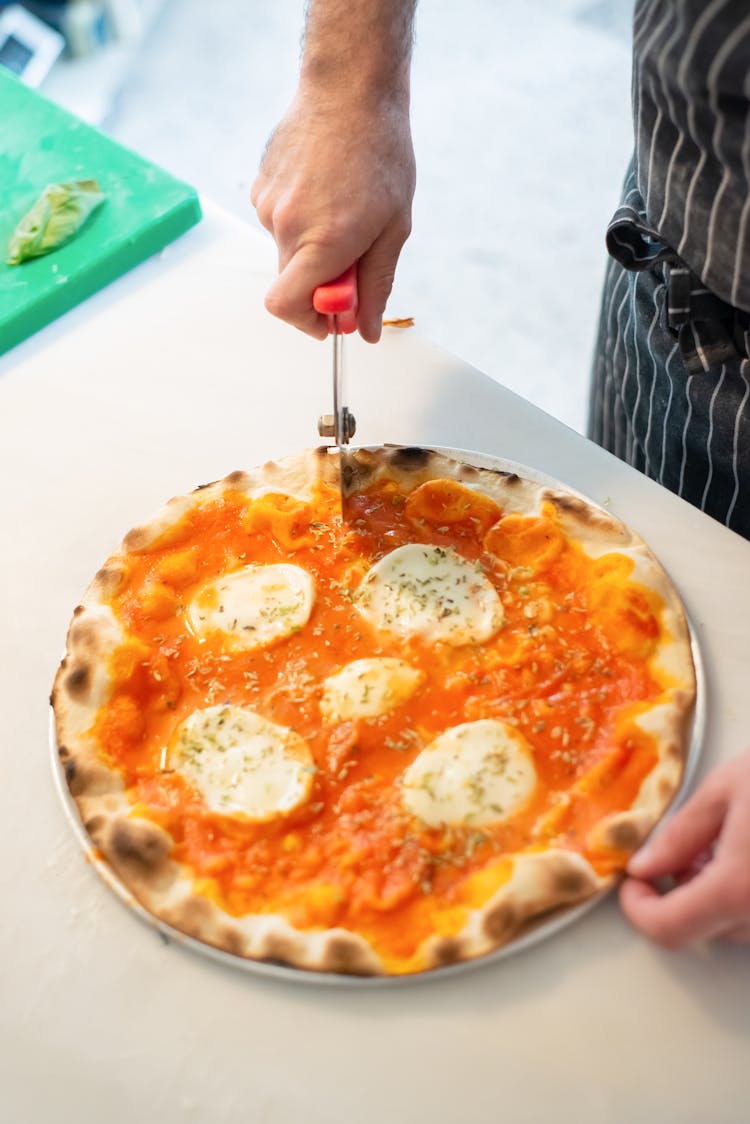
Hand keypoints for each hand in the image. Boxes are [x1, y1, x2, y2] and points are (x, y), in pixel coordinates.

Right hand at [251, 90, 414, 341]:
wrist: (349, 89)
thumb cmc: (379, 151)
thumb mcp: (393, 228)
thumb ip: (376, 285)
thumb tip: (367, 329)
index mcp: (322, 241)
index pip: (287, 306)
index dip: (309, 322)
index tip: (334, 316)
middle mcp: (287, 226)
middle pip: (290, 283)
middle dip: (320, 283)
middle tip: (354, 256)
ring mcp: (268, 205)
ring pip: (286, 251)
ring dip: (312, 246)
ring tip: (344, 207)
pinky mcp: (259, 186)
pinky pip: (278, 223)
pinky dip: (301, 221)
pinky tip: (325, 189)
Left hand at [619, 749, 749, 946]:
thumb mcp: (724, 790)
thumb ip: (679, 836)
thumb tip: (645, 867)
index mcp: (738, 888)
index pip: (669, 929)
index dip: (639, 909)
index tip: (635, 883)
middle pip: (706, 929)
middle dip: (684, 893)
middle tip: (688, 848)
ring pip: (741, 928)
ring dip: (720, 895)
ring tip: (730, 842)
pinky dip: (749, 896)